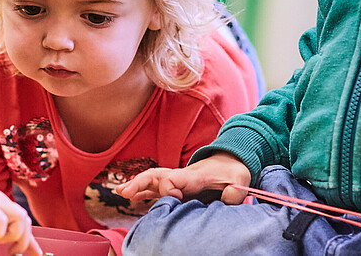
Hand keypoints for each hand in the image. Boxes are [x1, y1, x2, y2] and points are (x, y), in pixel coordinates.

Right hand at [0, 170, 41, 255]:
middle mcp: (3, 204)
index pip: (23, 224)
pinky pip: (1, 220)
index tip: (36, 254)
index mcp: (3, 208)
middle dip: (24, 241)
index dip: (31, 241)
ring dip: (13, 235)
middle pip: (26, 221)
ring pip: (20, 219)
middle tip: (12, 252)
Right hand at [113, 153, 251, 203]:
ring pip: (152, 180)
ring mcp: (178, 180)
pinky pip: (156, 187)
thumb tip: (227, 200)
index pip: (173, 179)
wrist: (233, 160)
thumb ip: (235, 191)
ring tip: (120, 192)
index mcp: (194, 176)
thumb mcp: (241, 179)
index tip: (174, 199)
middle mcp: (182, 176)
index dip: (168, 189)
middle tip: (124, 192)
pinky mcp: (178, 185)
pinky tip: (131, 197)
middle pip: (155, 175)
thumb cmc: (235, 171)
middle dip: (138, 182)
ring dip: (136, 185)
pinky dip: (142, 191)